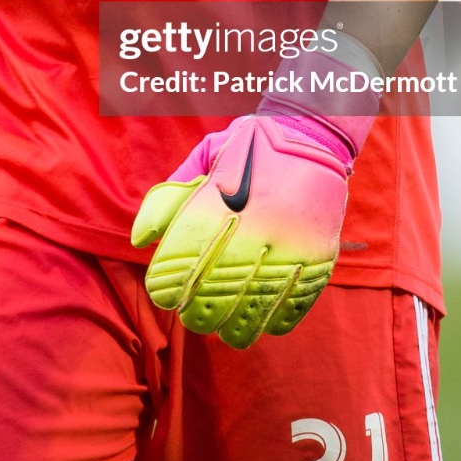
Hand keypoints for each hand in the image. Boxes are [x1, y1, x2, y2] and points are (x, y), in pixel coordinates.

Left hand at [131, 110, 355, 349]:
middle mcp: (259, 221)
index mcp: (225, 193)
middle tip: (190, 313)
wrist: (315, 133)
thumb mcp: (208, 155)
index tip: (162, 291)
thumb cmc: (251, 147)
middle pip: (218, 287)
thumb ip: (171, 196)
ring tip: (222, 326)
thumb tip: (140, 239)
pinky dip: (274, 321)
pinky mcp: (320, 255)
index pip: (186, 253)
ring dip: (234, 325)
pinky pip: (295, 303)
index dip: (168, 281)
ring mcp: (294, 242)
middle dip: (198, 310)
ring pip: (256, 305)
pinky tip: (260, 322)